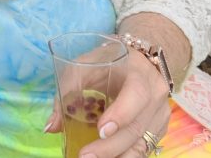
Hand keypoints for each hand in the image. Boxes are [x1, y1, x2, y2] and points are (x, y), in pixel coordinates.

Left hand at [46, 49, 170, 156]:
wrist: (140, 62)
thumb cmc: (107, 62)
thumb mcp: (84, 66)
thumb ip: (67, 91)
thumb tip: (51, 127)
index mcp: (139, 73)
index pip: (137, 94)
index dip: (121, 114)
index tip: (101, 130)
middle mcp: (155, 96)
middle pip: (136, 127)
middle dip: (110, 147)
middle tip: (85, 157)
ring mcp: (160, 115)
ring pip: (142, 144)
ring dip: (118, 157)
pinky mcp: (158, 129)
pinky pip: (143, 149)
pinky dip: (125, 157)